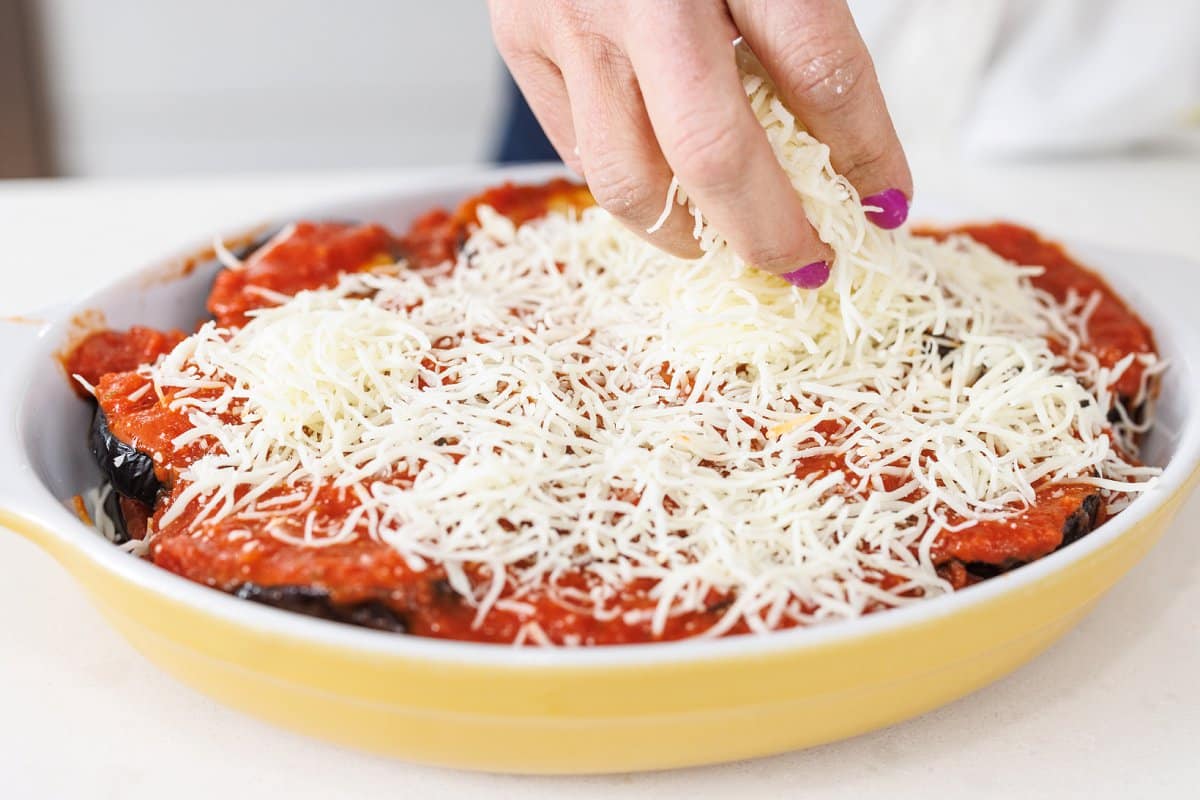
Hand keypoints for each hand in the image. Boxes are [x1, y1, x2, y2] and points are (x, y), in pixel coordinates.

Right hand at [488, 0, 911, 285]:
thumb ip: (800, 15)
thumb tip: (834, 136)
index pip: (821, 71)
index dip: (866, 153)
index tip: (887, 200)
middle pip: (715, 155)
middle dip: (773, 232)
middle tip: (807, 263)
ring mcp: (566, 19)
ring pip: (629, 180)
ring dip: (691, 234)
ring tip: (725, 244)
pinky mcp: (518, 38)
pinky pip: (578, 153)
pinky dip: (632, 191)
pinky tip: (666, 192)